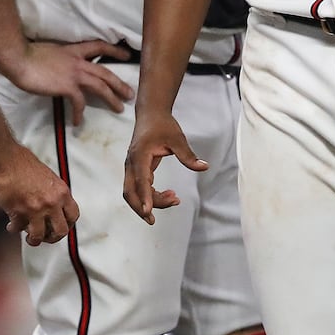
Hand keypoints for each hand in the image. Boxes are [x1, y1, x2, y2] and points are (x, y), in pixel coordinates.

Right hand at [0, 144, 79, 245]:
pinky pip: (18, 229)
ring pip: (40, 236)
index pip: (73, 216)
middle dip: (53, 238)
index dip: (67, 225)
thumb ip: (53, 194)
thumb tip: (53, 210)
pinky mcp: (19, 213)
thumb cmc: (22, 163)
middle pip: (61, 231)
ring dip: (33, 239)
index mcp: (62, 191)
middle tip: (45, 237)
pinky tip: (11, 225)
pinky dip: (14, 229)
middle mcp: (52, 202)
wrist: (5, 159)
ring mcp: (36, 209)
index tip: (60, 227)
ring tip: (28, 237)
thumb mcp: (48, 177)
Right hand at [4, 38, 134, 124]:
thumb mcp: (48, 51)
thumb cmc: (27, 54)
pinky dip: (80, 113)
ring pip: (101, 86)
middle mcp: (78, 61)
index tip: (126, 55)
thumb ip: (58, 58)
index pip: (99, 46)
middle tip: (130, 93)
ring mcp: (74, 74)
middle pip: (106, 72)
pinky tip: (78, 122)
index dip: (114, 50)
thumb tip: (58, 66)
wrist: (19, 58)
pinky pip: (79, 102)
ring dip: (112, 98)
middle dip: (120, 83)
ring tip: (119, 109)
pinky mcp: (67, 86)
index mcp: (73, 50)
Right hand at [122, 110, 207, 224]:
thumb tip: (205, 167)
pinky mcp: (136, 169)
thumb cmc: (163, 125)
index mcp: (140, 155)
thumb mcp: (178, 139)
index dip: (145, 197)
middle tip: (154, 220)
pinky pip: (139, 188)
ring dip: (149, 201)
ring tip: (175, 199)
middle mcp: (131, 163)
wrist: (150, 114)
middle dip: (141, 207)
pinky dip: (150, 195)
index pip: (141, 180)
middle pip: (130, 192)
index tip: (148, 212)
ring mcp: (131, 167)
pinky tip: (169, 195)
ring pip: (133, 192)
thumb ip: (188, 155)